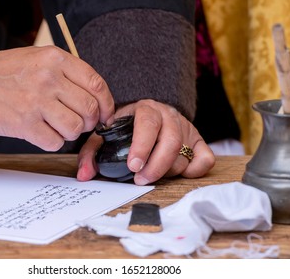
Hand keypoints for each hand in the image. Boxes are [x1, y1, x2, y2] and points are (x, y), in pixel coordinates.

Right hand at [0, 46, 114, 150]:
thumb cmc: (8, 72)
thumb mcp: (40, 59)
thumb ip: (68, 73)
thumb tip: (97, 99)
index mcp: (56, 60)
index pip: (96, 84)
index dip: (107, 104)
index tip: (106, 114)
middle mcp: (48, 79)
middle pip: (89, 109)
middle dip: (91, 121)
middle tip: (82, 123)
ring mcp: (36, 102)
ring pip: (75, 128)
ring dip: (72, 133)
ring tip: (60, 127)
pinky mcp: (24, 124)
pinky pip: (55, 142)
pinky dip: (54, 142)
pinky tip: (45, 133)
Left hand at [77, 99, 214, 184]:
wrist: (150, 113)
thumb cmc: (126, 127)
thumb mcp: (106, 134)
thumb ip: (92, 152)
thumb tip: (84, 175)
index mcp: (145, 109)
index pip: (147, 123)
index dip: (142, 145)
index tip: (133, 166)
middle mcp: (168, 115)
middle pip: (170, 141)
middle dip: (155, 165)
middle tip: (141, 180)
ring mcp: (186, 127)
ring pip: (183, 153)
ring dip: (167, 171)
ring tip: (151, 175)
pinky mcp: (198, 140)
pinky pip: (205, 158)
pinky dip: (196, 169)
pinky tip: (180, 173)